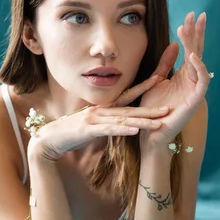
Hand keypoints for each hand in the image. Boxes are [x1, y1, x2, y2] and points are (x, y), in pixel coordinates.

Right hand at [27, 74, 167, 162]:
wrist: (50, 139)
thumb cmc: (71, 133)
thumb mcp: (93, 125)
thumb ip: (107, 122)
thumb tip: (121, 123)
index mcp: (103, 108)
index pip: (127, 96)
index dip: (144, 88)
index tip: (161, 80)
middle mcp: (100, 110)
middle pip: (130, 108)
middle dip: (150, 109)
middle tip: (169, 107)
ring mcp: (94, 119)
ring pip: (123, 119)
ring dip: (142, 121)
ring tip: (159, 123)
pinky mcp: (88, 130)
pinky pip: (108, 130)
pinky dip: (122, 130)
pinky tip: (135, 131)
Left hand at [139, 11, 210, 147]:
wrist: (150, 131)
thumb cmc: (152, 109)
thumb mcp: (156, 80)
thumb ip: (165, 64)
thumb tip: (173, 44)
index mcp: (183, 74)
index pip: (190, 49)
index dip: (191, 33)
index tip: (190, 15)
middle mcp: (191, 79)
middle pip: (198, 51)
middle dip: (197, 33)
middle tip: (198, 15)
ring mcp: (195, 89)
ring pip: (199, 62)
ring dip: (194, 45)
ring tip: (187, 29)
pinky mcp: (195, 99)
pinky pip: (202, 81)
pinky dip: (199, 67)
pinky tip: (191, 55)